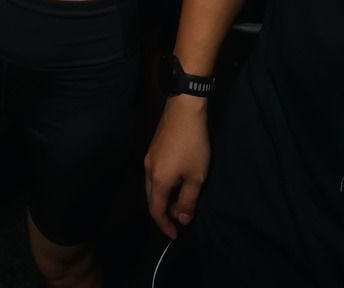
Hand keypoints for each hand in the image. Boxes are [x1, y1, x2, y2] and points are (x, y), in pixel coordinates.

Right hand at [144, 95, 211, 238]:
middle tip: (178, 219)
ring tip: (179, 202)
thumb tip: (181, 218)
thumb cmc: (193, 144)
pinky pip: (154, 175)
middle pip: (150, 199)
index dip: (164, 225)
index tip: (175, 234)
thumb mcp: (196, 176)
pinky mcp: (153, 148)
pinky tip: (176, 181)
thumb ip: (188, 200)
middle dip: (163, 212)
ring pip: (151, 186)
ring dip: (163, 198)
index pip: (156, 210)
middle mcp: (148, 170)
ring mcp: (149, 158)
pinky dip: (162, 185)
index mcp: (158, 180)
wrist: (184, 109)